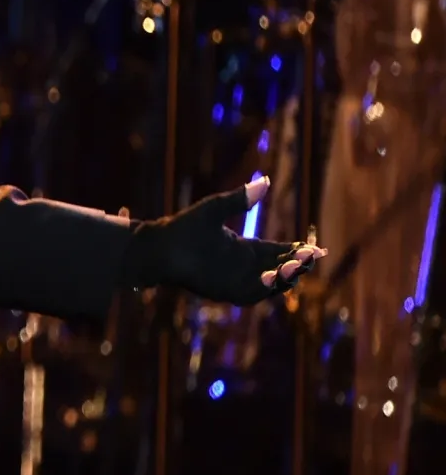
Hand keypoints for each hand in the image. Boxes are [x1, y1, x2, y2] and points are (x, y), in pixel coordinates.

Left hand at [124, 176, 325, 304]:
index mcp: (245, 249)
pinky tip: (272, 275)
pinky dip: (262, 287)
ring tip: (296, 266)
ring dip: (284, 277)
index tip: (316, 248)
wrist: (158, 246)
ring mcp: (235, 280)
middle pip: (280, 269)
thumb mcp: (215, 208)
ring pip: (269, 284)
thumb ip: (240, 199)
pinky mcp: (223, 290)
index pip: (279, 252)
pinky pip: (249, 293)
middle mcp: (243, 267)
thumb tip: (265, 180)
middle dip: (298, 264)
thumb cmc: (183, 227)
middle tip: (311, 256)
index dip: (298, 252)